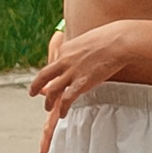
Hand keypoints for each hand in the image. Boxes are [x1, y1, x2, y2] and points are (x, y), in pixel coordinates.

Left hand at [33, 25, 126, 152]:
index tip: (48, 80)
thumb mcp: (88, 39)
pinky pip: (66, 99)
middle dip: (36, 85)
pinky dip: (62, 108)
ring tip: (47, 108)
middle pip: (44, 75)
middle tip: (32, 93)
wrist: (119, 41)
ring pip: (52, 90)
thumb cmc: (110, 38)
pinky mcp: (81, 83)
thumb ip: (81, 48)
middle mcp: (64, 60)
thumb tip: (82, 50)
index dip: (50, 74)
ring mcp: (71, 72)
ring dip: (48, 101)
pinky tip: (62, 114)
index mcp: (65, 49)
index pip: (54, 63)